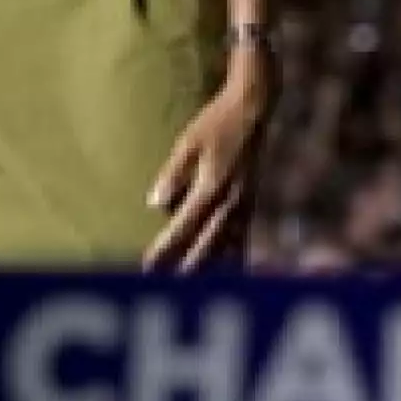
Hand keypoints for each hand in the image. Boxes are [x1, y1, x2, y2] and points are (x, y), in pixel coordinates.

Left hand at [143, 58, 275, 270]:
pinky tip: (229, 273)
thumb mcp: (187, 142)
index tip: (147, 268)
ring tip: (193, 292)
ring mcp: (245, 206)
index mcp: (212, 189)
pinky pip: (243, 239)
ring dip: (209, 270)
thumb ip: (173, 174)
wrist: (253, 109)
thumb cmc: (215, 122)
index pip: (182, 228)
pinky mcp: (251, 204)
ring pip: (227, 249)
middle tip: (163, 290)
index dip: (164, 250)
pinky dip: (234, 258)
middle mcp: (231, 203)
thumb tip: (155, 204)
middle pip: (205, 248)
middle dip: (184, 270)